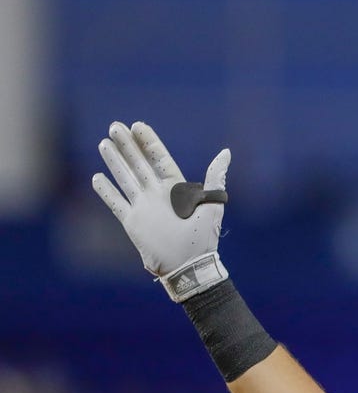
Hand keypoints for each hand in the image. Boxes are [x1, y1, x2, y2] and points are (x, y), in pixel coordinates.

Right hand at [92, 121, 230, 301]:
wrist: (189, 266)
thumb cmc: (203, 239)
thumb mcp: (213, 205)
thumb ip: (216, 178)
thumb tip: (225, 152)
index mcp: (177, 189)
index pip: (160, 159)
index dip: (149, 142)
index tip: (137, 125)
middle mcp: (158, 195)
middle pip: (139, 164)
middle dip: (127, 146)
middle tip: (114, 126)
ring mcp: (144, 208)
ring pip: (126, 179)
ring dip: (115, 161)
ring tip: (104, 143)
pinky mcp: (133, 223)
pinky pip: (117, 203)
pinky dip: (106, 191)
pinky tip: (97, 178)